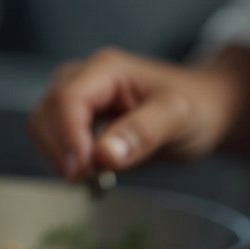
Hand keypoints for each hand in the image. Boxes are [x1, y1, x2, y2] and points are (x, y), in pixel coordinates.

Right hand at [29, 47, 226, 180]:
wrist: (206, 110)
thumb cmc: (197, 108)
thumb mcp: (180, 118)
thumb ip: (143, 133)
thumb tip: (104, 156)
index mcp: (106, 69)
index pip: (66, 101)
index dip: (68, 140)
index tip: (82, 173)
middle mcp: (84, 78)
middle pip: (47, 113)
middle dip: (61, 151)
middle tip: (91, 179)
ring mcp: (78, 97)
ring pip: (44, 127)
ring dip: (60, 157)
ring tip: (95, 176)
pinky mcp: (78, 118)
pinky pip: (55, 139)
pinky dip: (66, 160)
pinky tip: (93, 171)